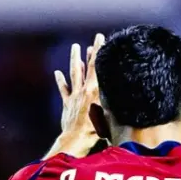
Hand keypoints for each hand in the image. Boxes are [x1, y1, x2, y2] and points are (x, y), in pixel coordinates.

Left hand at [54, 33, 104, 148]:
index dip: (100, 52)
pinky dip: (61, 81)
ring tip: (76, 47)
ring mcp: (74, 96)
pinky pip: (64, 90)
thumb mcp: (108, 116)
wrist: (76, 140)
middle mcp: (84, 91)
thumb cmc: (95, 133)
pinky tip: (58, 72)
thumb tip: (122, 93)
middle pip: (88, 67)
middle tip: (95, 38)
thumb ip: (112, 103)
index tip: (102, 39)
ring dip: (76, 60)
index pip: (98, 67)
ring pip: (74, 74)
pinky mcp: (67, 105)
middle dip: (92, 52)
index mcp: (95, 92)